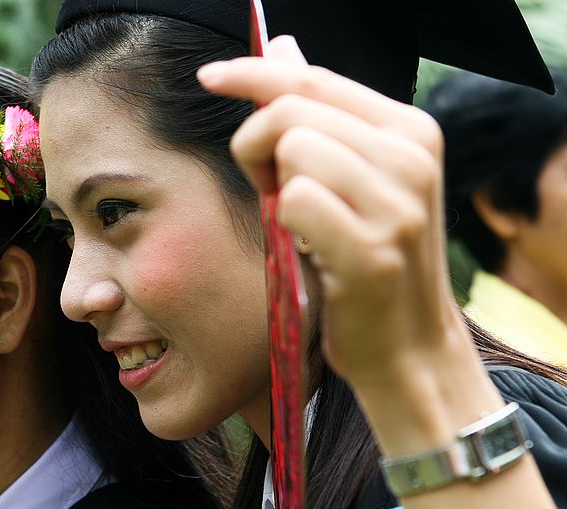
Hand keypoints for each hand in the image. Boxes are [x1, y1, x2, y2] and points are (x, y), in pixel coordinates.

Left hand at [197, 36, 460, 392]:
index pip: (315, 78)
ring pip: (293, 148)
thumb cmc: (369, 261)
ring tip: (296, 221)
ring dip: (273, 185)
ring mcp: (396, 204)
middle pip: (293, 109)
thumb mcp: (358, 181)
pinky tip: (305, 246)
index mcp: (411, 131)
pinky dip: (286, 222)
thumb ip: (321, 117)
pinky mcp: (372, 251)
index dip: (255, 73)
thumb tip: (281, 48)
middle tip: (268, 188)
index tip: (211, 77)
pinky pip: (295, 200)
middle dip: (256, 143)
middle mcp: (411, 157)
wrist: (409, 346)